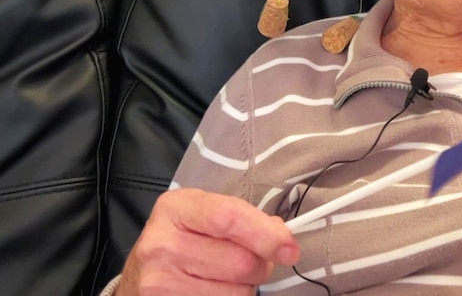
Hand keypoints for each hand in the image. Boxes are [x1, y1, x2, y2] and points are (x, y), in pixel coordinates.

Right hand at [117, 188, 298, 295]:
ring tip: (227, 278)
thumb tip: (281, 238)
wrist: (138, 276)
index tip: (289, 248)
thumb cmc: (180, 240)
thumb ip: (242, 219)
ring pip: (236, 292)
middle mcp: (162, 244)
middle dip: (259, 265)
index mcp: (176, 208)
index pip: (231, 218)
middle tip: (253, 263)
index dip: (267, 235)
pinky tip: (215, 291)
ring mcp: (160, 282)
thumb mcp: (202, 215)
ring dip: (244, 288)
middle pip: (241, 262)